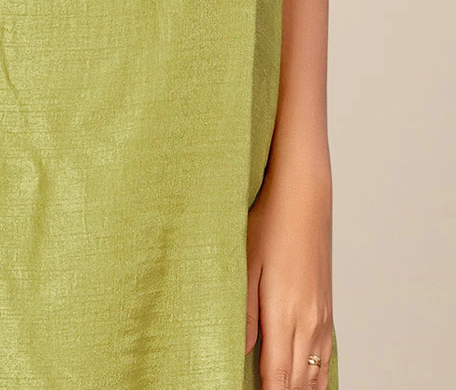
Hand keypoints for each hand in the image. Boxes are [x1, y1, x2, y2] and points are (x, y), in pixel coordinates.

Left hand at [245, 164, 333, 388]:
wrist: (305, 197)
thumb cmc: (270, 224)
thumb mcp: (246, 263)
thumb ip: (245, 312)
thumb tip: (242, 350)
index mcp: (285, 313)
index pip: (277, 376)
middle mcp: (309, 320)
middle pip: (297, 381)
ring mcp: (322, 315)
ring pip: (315, 373)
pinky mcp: (327, 307)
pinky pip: (325, 356)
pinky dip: (317, 377)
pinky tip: (309, 384)